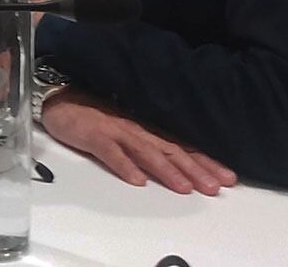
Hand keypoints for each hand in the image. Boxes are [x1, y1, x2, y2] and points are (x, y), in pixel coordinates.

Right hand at [40, 90, 236, 194]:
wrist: (59, 99)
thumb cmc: (94, 116)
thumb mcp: (127, 130)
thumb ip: (150, 146)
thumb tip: (178, 165)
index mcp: (146, 129)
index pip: (182, 147)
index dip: (205, 162)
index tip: (227, 178)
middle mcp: (137, 129)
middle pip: (171, 151)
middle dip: (195, 170)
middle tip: (215, 187)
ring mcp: (116, 131)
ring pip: (146, 152)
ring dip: (166, 170)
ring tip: (184, 187)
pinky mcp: (94, 136)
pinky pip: (111, 153)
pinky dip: (124, 166)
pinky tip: (137, 180)